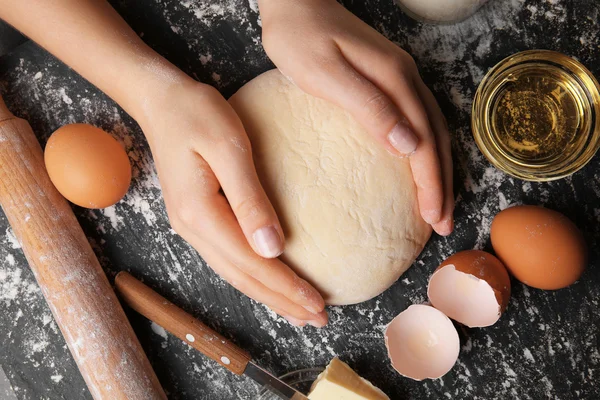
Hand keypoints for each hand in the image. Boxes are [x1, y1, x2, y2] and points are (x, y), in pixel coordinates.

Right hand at [139, 79, 327, 326]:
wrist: (160, 101)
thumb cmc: (196, 113)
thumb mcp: (228, 147)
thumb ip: (249, 198)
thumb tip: (272, 247)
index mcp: (200, 213)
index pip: (252, 263)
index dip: (285, 287)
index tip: (318, 304)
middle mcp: (192, 228)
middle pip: (243, 277)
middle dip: (281, 301)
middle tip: (317, 319)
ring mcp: (191, 226)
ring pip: (234, 273)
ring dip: (268, 295)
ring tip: (298, 312)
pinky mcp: (197, 219)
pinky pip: (228, 259)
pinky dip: (253, 277)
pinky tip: (268, 283)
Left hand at [258, 0, 453, 235]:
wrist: (295, 3)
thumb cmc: (300, 38)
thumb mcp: (327, 74)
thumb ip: (369, 107)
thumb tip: (409, 144)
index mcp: (394, 80)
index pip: (424, 141)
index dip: (431, 182)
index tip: (434, 217)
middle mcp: (406, 78)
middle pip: (436, 138)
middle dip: (442, 184)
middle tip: (443, 223)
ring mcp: (400, 77)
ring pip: (432, 130)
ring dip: (438, 170)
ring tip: (438, 204)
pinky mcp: (388, 80)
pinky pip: (419, 120)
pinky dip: (426, 150)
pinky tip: (420, 166)